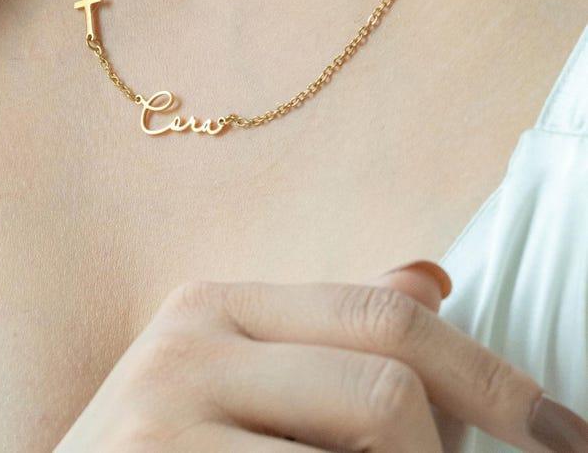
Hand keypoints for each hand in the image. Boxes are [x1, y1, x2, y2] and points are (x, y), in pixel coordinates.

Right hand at [55, 262, 582, 451]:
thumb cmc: (169, 452)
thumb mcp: (241, 380)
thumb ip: (331, 333)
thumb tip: (434, 277)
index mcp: (216, 304)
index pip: (382, 318)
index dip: (488, 376)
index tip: (559, 434)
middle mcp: (186, 343)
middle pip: (384, 393)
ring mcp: (163, 417)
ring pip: (364, 450)